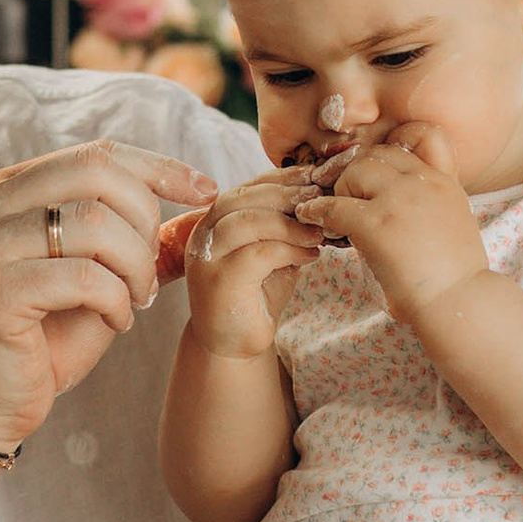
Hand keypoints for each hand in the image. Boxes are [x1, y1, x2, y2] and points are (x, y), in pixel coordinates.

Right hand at [0, 141, 219, 450]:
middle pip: (96, 174)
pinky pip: (83, 277)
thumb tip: (205, 203)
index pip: (96, 154)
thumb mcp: (103, 278)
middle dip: (145, 221)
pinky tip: (115, 322)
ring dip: (135, 266)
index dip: (159, 169)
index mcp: (8, 189)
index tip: (206, 190)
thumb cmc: (45, 340)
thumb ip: (142, 239)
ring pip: (95, 223)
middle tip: (148, 273)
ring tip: (135, 300)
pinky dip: (115, 300)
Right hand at [183, 170, 324, 359]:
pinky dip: (289, 250)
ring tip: (318, 232)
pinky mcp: (218, 282)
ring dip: (289, 224)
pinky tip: (309, 256)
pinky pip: (257, 254)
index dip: (280, 179)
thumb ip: (282, 225)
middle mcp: (203, 235)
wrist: (232, 343)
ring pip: (248, 222)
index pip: (246, 187)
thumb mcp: (271, 250)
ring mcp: (207, 258)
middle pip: (242, 198)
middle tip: (319, 200)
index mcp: (214, 221)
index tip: (314, 177)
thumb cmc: (254, 295)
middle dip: (285, 194)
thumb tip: (318, 197)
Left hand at [297, 124, 488, 320]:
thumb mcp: (454, 223)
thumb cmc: (455, 276)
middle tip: (350, 197)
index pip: (423, 135)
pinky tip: (311, 217)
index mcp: (446, 182)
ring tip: (340, 213)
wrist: (460, 302)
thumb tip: (398, 200)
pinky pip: (334, 205)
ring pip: (356, 170)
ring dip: (342, 188)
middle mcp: (425, 182)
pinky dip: (317, 210)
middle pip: (379, 153)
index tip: (380, 169)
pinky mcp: (376, 224)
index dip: (395, 147)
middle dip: (360, 171)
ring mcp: (400, 200)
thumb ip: (431, 202)